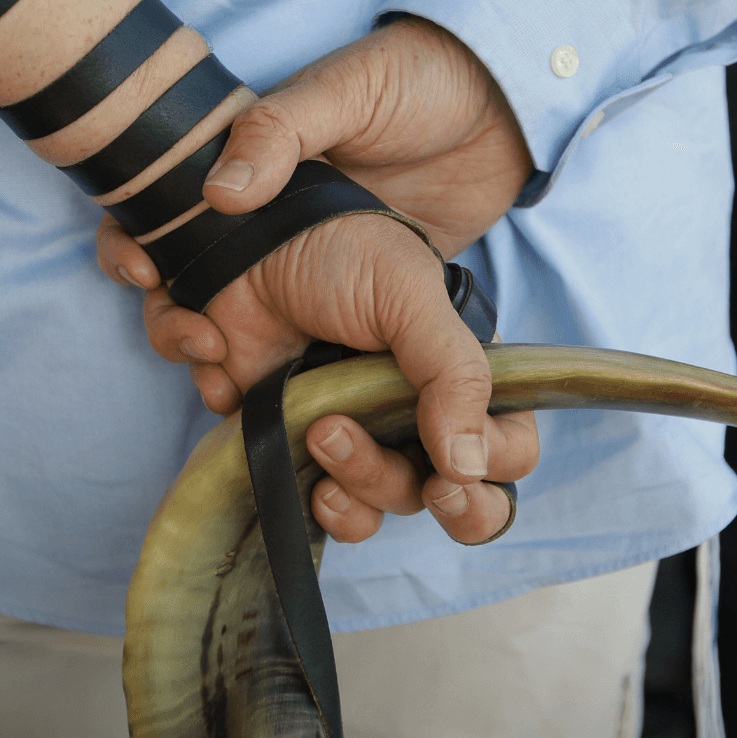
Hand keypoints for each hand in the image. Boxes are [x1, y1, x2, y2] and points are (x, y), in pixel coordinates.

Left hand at [97, 16, 538, 542]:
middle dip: (380, 480)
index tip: (445, 482)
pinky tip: (236, 375)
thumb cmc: (339, 247)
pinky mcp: (275, 427)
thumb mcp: (410, 296)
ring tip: (312, 429)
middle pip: (418, 497)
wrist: (238, 229)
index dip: (480, 492)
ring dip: (338, 492)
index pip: (499, 460)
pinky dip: (255, 445)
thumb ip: (454, 374)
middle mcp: (403, 415)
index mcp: (451, 381)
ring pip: (355, 508)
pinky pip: (276, 478)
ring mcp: (340, 427)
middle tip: (337, 433)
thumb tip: (469, 466)